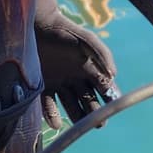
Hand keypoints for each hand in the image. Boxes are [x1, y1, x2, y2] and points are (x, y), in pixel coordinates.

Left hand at [34, 0, 117, 127]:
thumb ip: (103, 55)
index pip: (103, 87)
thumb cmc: (65, 32)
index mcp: (89, 68)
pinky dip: (52, 116)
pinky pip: (48, 105)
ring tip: (80, 127)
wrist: (38, 25)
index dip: (109, 98)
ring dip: (77, 116)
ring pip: (70, 105)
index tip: (113, 108)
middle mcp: (75, 77)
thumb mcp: (88, 41)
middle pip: (88, 99)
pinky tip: (57, 124)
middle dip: (94, 111)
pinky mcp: (42, 86)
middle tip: (99, 123)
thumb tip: (114, 75)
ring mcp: (58, 83)